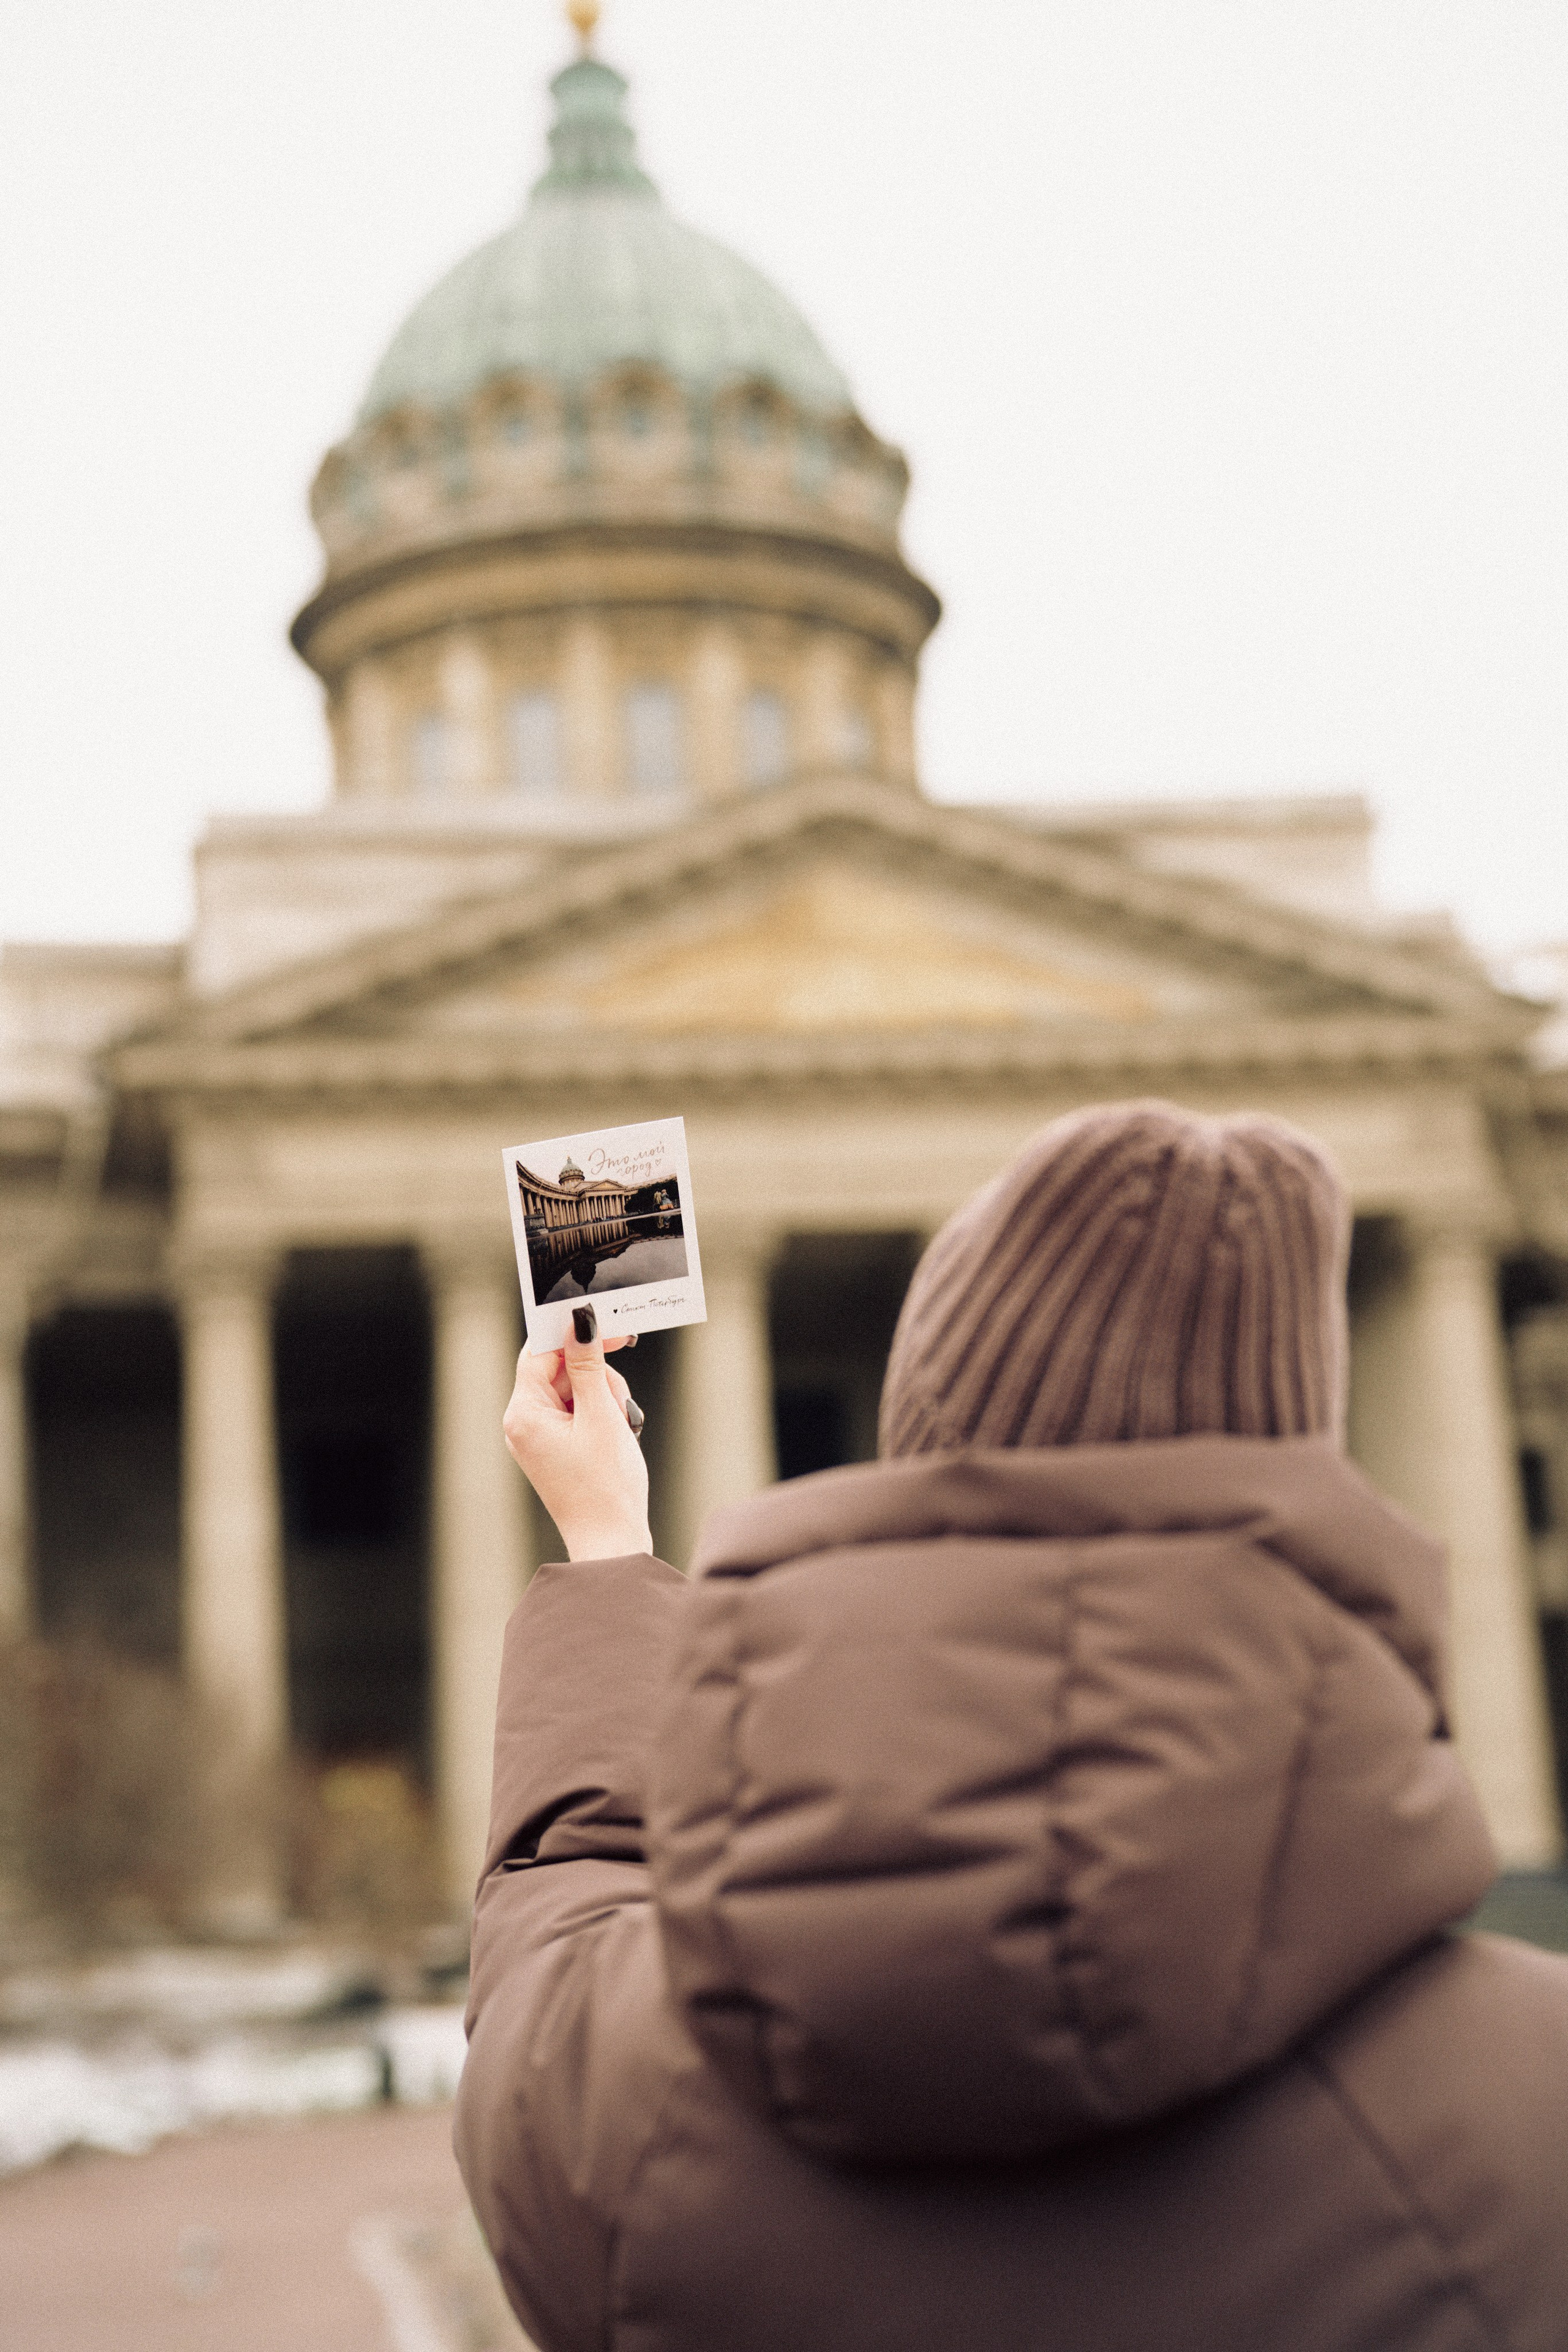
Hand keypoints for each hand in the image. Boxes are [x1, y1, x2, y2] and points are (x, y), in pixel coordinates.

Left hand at [502, 1306, 651, 1560]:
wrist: (611, 1542)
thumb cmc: (606, 1486)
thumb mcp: (600, 1415)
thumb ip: (588, 1364)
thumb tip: (578, 1321)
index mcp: (523, 1414)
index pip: (539, 1351)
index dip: (571, 1333)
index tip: (605, 1324)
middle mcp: (523, 1422)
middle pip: (559, 1368)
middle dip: (595, 1375)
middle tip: (617, 1398)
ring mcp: (539, 1436)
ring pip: (574, 1388)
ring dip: (602, 1396)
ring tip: (618, 1426)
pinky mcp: (556, 1446)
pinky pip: (577, 1410)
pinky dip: (600, 1413)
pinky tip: (615, 1433)